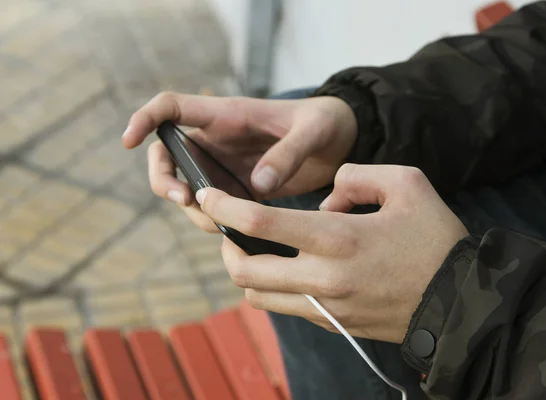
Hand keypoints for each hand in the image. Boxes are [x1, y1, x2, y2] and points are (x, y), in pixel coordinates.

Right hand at [122, 92, 356, 231]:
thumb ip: (287, 154)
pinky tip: (236, 234)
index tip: (128, 140)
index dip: (144, 119)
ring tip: (220, 223)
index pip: (172, 108)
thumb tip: (257, 188)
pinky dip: (216, 222)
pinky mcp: (240, 191)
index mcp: (226, 115)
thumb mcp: (313, 132)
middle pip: (167, 156)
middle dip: (164, 180)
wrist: (341, 140)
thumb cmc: (325, 123)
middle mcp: (217, 141)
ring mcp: (225, 168)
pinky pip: (215, 208)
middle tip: (184, 200)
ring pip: (188, 188)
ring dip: (193, 209)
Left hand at [197, 164, 467, 342]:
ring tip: (252, 250)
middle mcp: (323, 277)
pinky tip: (286, 269)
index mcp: (337, 238)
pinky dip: (271, 288)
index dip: (224, 207)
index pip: (260, 223)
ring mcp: (325, 306)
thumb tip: (328, 198)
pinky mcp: (332, 323)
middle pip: (244, 270)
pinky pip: (284, 308)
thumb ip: (358, 176)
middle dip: (226, 246)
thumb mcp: (407, 184)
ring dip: (245, 271)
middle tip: (228, 228)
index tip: (208, 196)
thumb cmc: (436, 240)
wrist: (459, 301)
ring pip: (257, 296)